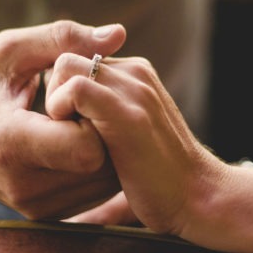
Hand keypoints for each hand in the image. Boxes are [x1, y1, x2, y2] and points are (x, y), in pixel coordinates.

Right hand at [0, 21, 126, 219]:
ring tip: (79, 121)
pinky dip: (99, 165)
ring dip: (107, 148)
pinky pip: (96, 192)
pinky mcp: (46, 215)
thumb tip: (118, 34)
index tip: (79, 93)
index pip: (84, 147)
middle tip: (85, 104)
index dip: (95, 115)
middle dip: (106, 129)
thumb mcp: (11, 50)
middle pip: (102, 165)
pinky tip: (78, 140)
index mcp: (9, 142)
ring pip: (105, 182)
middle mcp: (23, 185)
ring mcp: (35, 206)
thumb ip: (64, 38)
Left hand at [45, 54, 227, 235]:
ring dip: (54, 100)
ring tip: (68, 134)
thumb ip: (109, 111)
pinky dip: (61, 110)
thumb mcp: (132, 130)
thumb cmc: (159, 174)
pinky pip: (75, 89)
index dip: (62, 88)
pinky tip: (71, 139)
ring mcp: (133, 90)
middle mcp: (134, 73)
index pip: (79, 57)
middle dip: (54, 90)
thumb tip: (76, 116)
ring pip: (65, 66)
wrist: (199, 196)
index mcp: (135, 73)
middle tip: (64, 128)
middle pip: (67, 56)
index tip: (67, 122)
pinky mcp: (125, 113)